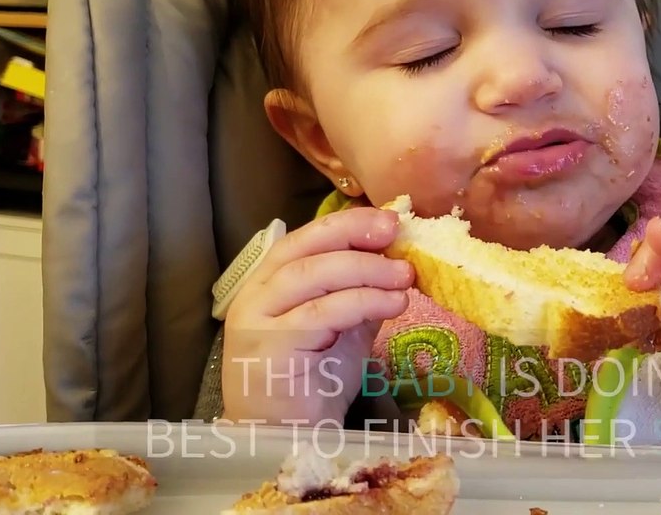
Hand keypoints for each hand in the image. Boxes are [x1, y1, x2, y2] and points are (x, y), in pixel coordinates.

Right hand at [221, 207, 413, 425]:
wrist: (292, 442)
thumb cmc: (315, 384)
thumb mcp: (343, 328)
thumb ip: (359, 292)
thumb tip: (397, 257)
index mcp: (268, 285)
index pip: (304, 240)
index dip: (346, 224)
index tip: (389, 219)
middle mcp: (255, 298)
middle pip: (305, 250)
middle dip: (354, 236)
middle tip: (396, 233)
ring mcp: (257, 324)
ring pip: (313, 277)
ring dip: (366, 270)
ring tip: (405, 275)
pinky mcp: (271, 350)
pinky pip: (321, 315)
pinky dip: (363, 302)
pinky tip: (393, 303)